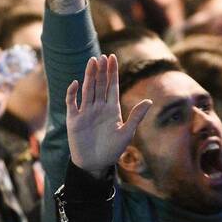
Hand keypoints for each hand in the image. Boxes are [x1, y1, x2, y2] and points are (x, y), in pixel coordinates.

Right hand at [66, 54, 151, 171]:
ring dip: (89, 76)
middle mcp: (98, 107)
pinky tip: (75, 83)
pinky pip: (72, 103)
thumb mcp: (126, 134)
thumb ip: (136, 117)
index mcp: (112, 109)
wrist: (94, 165)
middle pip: (99, 84)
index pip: (112, 86)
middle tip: (102, 56)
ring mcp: (85, 112)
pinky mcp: (73, 119)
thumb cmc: (112, 151)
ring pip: (87, 90)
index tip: (112, 57)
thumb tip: (149, 101)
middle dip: (101, 71)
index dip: (112, 72)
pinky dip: (72, 93)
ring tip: (91, 62)